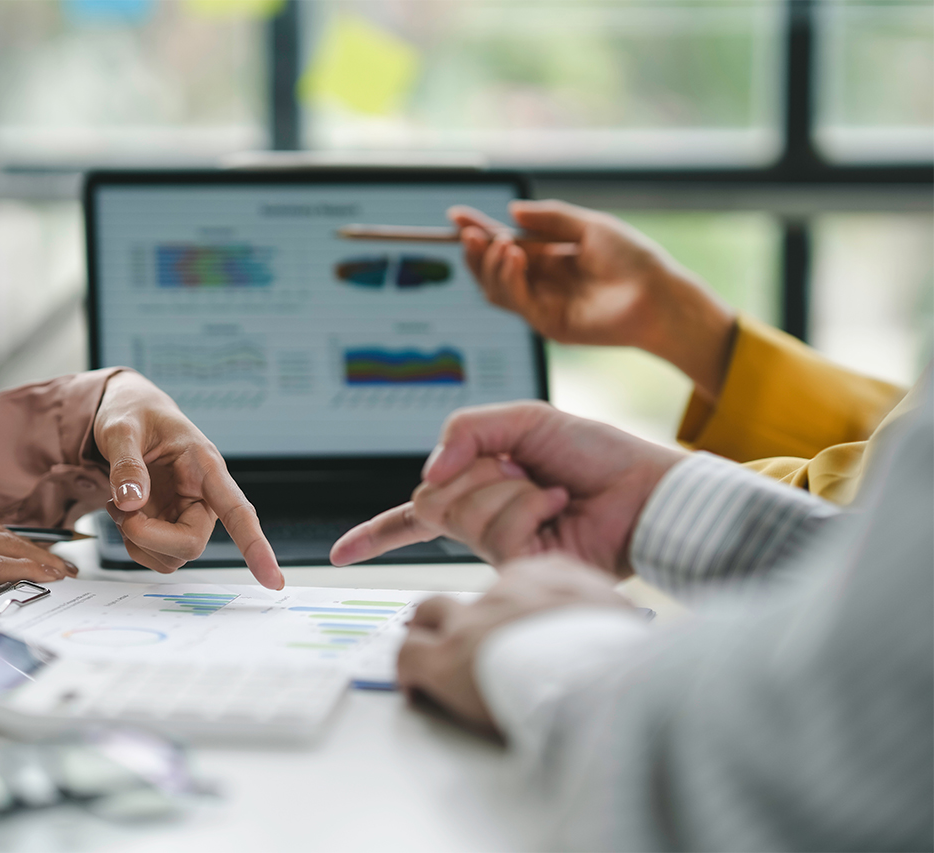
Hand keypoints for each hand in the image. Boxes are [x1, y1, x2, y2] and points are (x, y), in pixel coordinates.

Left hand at [94, 371, 283, 589]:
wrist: (126, 413)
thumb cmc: (134, 413)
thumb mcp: (122, 428)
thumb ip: (126, 464)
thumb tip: (131, 503)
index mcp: (205, 466)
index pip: (238, 510)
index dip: (256, 546)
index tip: (274, 580)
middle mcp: (202, 496)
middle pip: (191, 543)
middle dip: (148, 537)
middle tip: (120, 510)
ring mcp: (185, 514)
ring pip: (171, 557)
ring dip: (136, 540)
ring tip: (119, 504)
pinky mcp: (168, 525)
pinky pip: (153, 555)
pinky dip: (131, 542)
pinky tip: (124, 511)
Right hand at [331, 402, 684, 574]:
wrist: (647, 487)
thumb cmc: (596, 454)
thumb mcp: (523, 419)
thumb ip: (466, 430)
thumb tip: (430, 473)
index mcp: (477, 491)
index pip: (414, 516)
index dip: (375, 534)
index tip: (340, 553)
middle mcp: (482, 523)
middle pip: (430, 502)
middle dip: (475, 472)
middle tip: (522, 469)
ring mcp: (501, 549)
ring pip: (462, 516)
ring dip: (510, 489)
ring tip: (551, 492)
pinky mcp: (524, 568)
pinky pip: (498, 534)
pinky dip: (531, 508)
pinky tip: (560, 508)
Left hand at [398, 554, 632, 731]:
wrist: (599, 679)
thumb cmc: (617, 655)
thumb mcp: (620, 616)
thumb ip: (599, 612)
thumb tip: (609, 627)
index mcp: (545, 576)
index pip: (511, 577)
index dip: (506, 607)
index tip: (510, 625)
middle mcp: (501, 591)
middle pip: (467, 590)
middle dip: (456, 613)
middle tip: (457, 635)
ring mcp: (469, 622)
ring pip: (428, 614)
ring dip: (427, 633)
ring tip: (430, 653)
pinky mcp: (443, 659)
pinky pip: (407, 656)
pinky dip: (408, 673)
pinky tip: (416, 689)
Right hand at [449, 200, 736, 400]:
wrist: (660, 295)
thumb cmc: (634, 260)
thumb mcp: (590, 226)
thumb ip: (551, 219)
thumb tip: (512, 211)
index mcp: (550, 258)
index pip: (504, 245)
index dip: (478, 231)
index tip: (455, 215)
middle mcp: (542, 283)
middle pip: (491, 271)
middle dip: (476, 252)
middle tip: (471, 234)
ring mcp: (543, 306)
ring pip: (496, 290)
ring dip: (490, 265)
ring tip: (501, 243)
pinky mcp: (549, 325)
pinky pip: (516, 303)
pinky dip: (509, 279)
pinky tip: (515, 257)